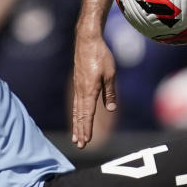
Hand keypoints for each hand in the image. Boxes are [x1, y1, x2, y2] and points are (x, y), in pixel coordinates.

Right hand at [72, 27, 117, 148]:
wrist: (87, 40)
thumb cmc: (101, 56)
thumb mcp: (110, 74)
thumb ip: (110, 93)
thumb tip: (111, 109)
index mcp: (89, 91)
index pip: (87, 114)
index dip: (87, 129)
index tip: (86, 141)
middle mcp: (81, 91)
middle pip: (80, 115)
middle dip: (80, 131)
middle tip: (79, 145)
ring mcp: (78, 87)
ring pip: (76, 110)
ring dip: (76, 125)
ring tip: (75, 137)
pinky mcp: (78, 83)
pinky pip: (76, 102)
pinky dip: (76, 113)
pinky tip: (77, 118)